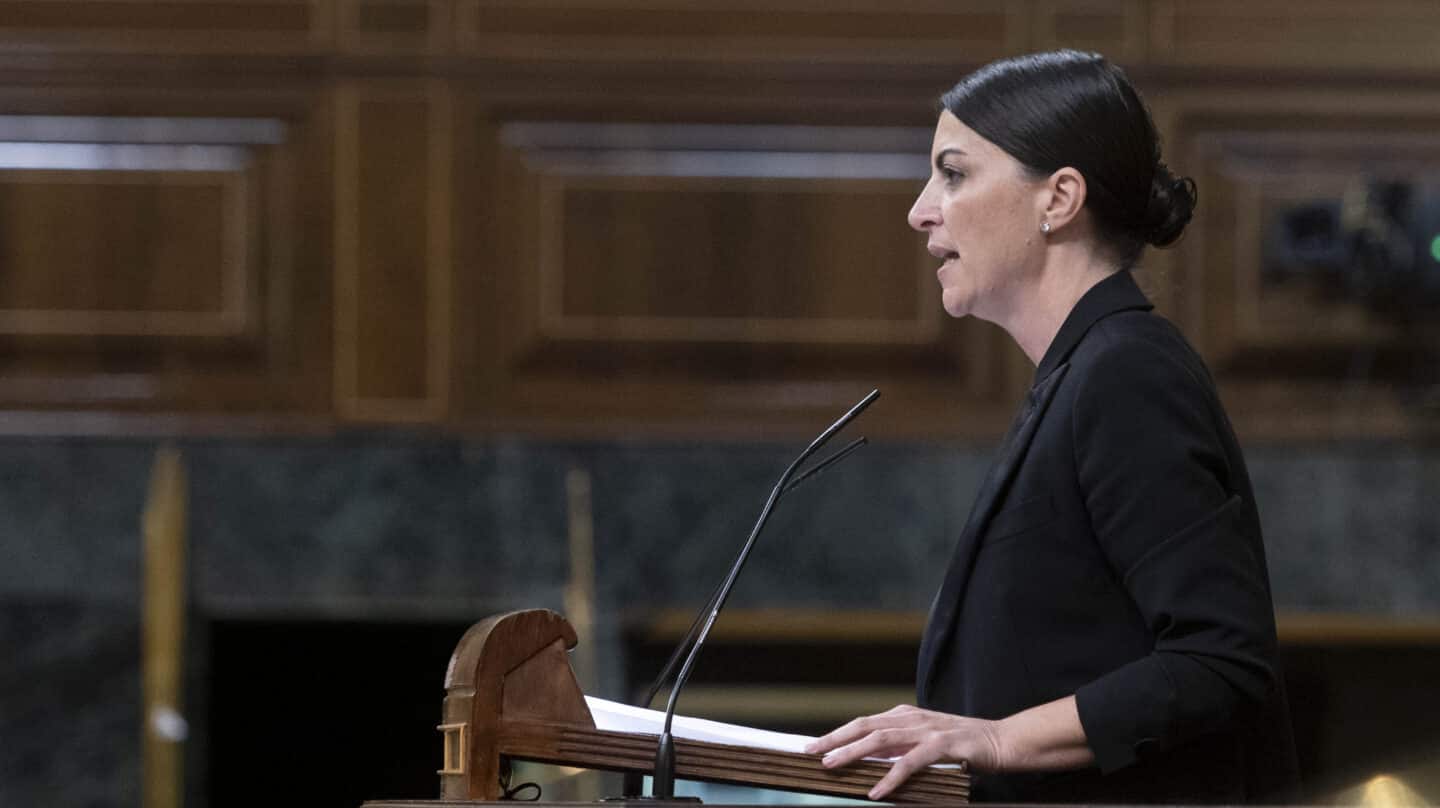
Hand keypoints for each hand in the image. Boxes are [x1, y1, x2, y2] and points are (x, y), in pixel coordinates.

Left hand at [802, 704, 1003, 800]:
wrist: (1003, 741)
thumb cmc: (964, 745)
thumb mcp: (925, 743)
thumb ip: (899, 748)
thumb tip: (869, 761)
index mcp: (905, 716)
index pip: (863, 723)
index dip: (837, 733)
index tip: (813, 745)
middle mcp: (912, 719)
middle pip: (864, 726)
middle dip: (834, 739)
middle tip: (809, 751)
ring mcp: (927, 730)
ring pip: (881, 740)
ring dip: (853, 754)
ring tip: (832, 766)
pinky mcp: (943, 746)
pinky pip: (910, 762)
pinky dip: (890, 777)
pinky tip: (877, 791)